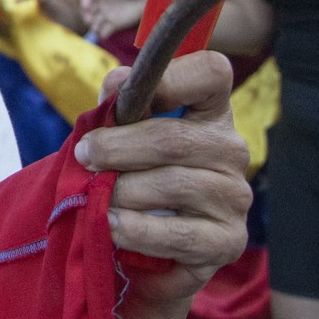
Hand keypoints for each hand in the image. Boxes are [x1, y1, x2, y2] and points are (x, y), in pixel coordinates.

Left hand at [76, 52, 251, 306]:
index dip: (171, 77)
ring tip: (94, 196)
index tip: (124, 94)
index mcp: (211, 111)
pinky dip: (138, 230)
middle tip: (84, 156)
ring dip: (122, 191)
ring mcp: (235, 196)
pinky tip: (112, 226)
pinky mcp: (229, 241)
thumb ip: (120, 105)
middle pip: (174, 138)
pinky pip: (179, 234)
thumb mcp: (123, 134)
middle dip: (117, 148)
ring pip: (172, 185)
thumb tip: (117, 87)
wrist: (146, 245)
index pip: (212, 73)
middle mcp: (231, 150)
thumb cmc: (133, 175)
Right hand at [80, 0, 149, 39]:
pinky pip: (104, 31)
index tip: (86, 7)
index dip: (85, 2)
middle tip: (89, 21)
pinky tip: (104, 34)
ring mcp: (105, 14)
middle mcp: (100, 4)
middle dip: (86, 16)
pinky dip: (102, 34)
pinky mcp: (113, 25)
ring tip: (96, 29)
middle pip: (87, 12)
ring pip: (94, 23)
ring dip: (93, 27)